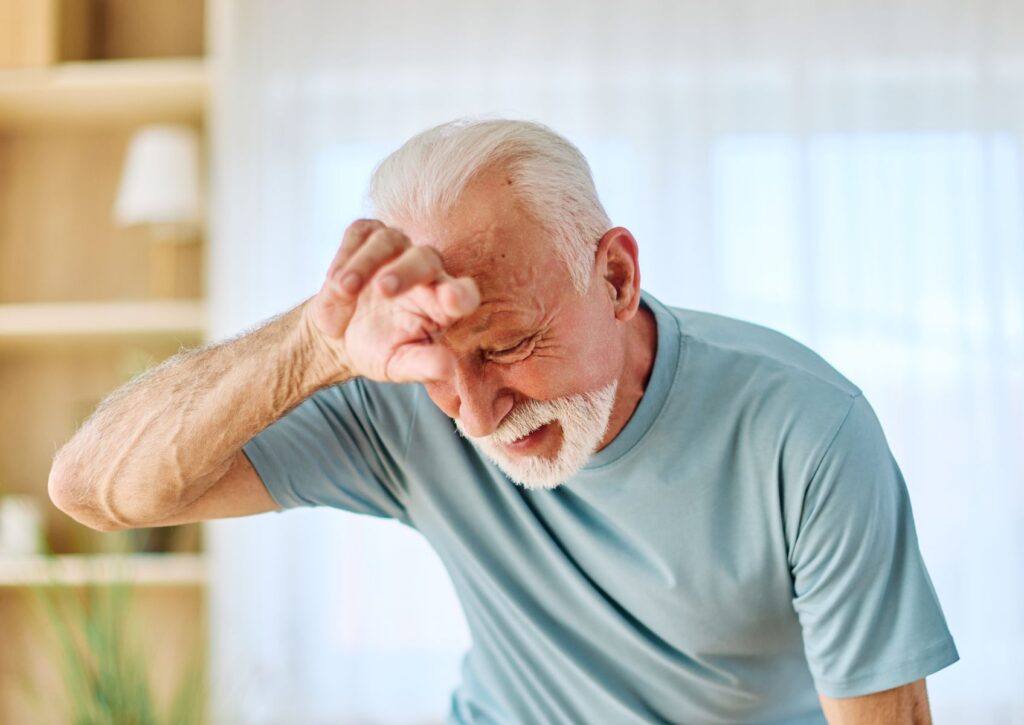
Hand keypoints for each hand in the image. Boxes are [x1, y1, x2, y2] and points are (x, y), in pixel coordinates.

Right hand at [303, 219, 479, 382]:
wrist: (342, 336)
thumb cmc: (381, 350)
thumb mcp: (399, 365)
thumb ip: (424, 366)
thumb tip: (449, 370)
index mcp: (442, 304)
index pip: (463, 293)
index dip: (461, 295)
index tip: (452, 301)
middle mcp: (426, 271)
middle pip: (426, 257)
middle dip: (406, 271)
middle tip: (383, 290)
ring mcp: (396, 251)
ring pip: (389, 240)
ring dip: (366, 262)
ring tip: (345, 289)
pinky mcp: (367, 238)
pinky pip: (360, 233)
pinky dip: (346, 253)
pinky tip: (336, 280)